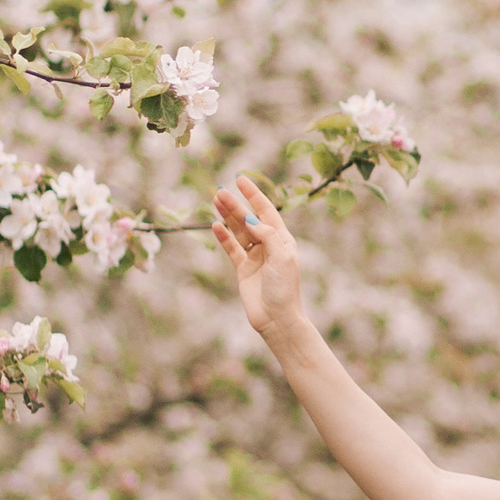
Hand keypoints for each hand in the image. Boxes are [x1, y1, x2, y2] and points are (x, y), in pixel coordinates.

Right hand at [210, 174, 308, 347]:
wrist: (277, 319)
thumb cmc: (284, 288)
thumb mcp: (281, 257)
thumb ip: (267, 235)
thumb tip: (251, 219)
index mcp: (283, 240)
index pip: (267, 211)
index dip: (254, 195)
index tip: (240, 180)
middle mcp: (269, 245)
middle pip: (249, 219)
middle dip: (235, 205)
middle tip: (219, 190)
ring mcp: (255, 257)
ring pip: (238, 231)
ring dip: (227, 216)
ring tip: (215, 201)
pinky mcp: (243, 269)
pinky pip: (232, 248)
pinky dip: (224, 237)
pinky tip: (215, 225)